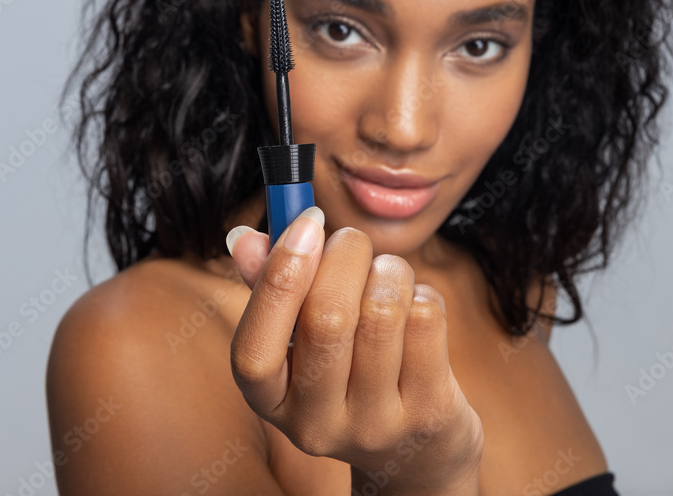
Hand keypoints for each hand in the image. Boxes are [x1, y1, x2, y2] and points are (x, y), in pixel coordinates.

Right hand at [226, 206, 483, 494]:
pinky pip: (426, 319)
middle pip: (328, 318)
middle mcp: (316, 424)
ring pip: (383, 310)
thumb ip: (268, 286)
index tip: (307, 222)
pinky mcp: (428, 413)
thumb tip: (243, 236)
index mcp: (269, 401)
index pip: (254, 350)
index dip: (278, 276)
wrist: (414, 450)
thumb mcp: (297, 339)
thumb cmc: (345, 369)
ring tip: (386, 273)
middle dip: (345, 254)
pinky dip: (420, 292)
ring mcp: (375, 425)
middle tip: (350, 240)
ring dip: (388, 269)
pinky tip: (413, 305)